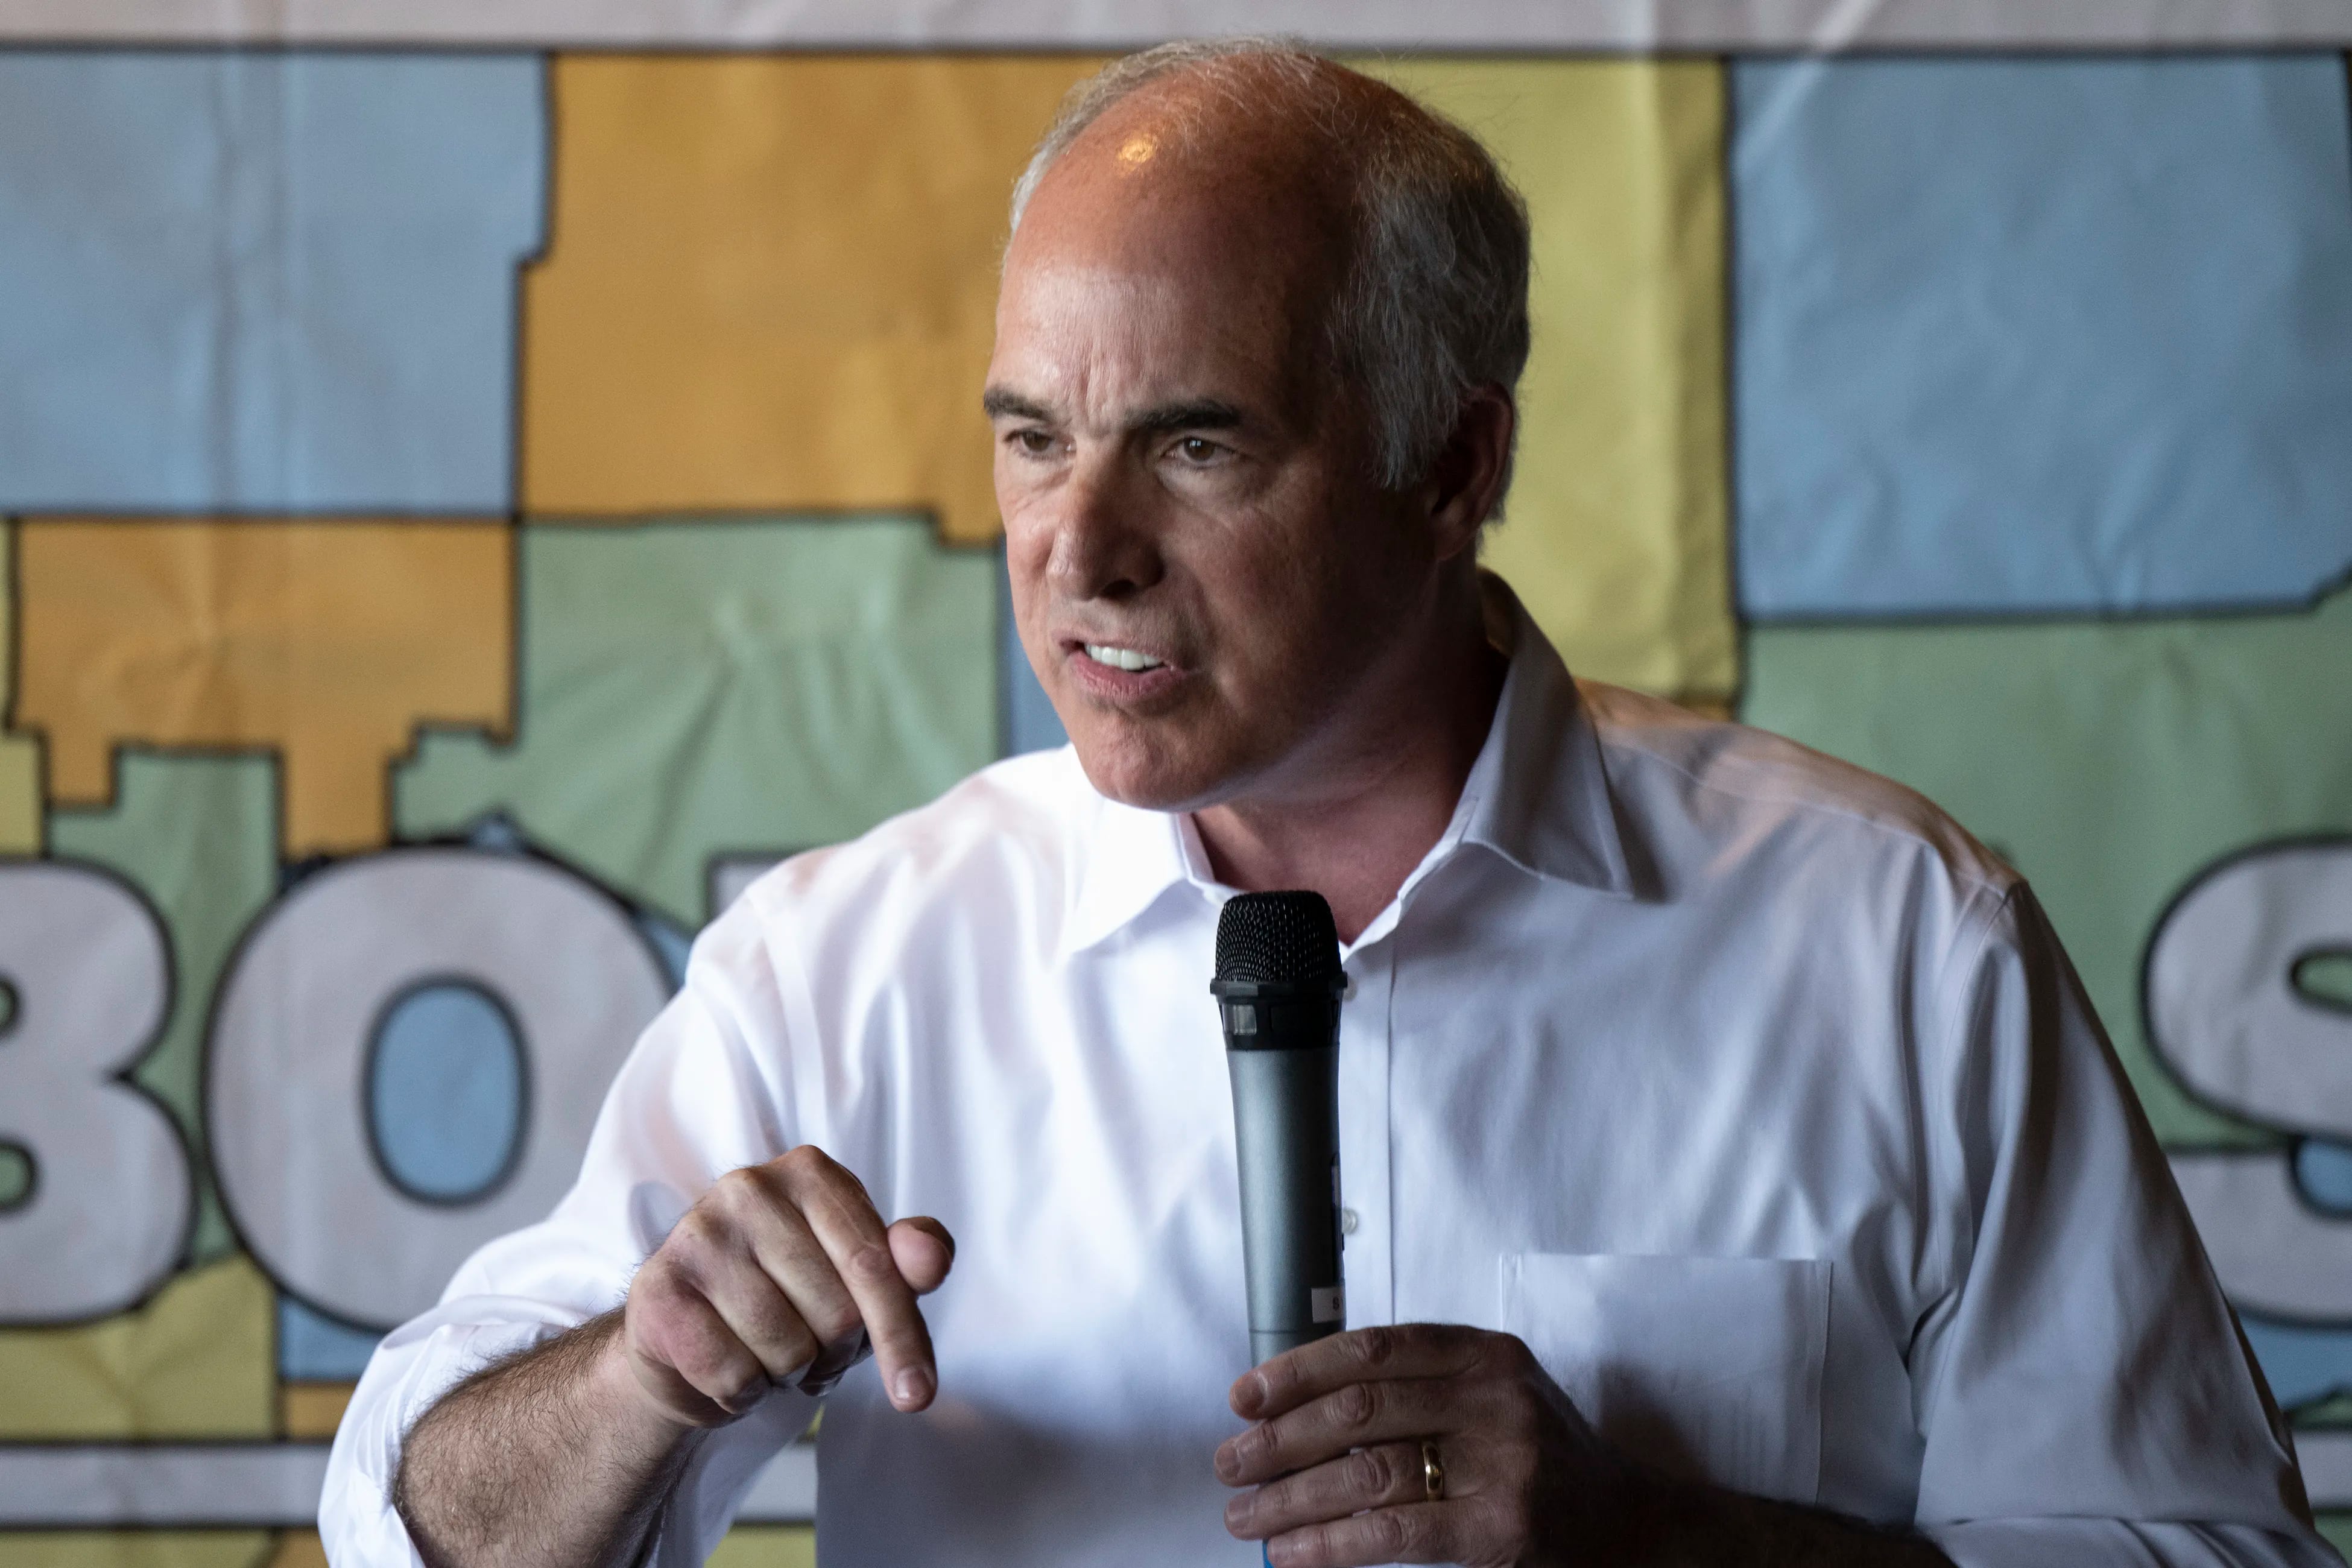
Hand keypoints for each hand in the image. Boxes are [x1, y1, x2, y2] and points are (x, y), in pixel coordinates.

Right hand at [617, 1145, 954, 1428]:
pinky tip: (731, 1369)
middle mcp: (749, 1188)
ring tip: (770, 1354)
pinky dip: (744, 1392)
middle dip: (836, 1355)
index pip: (874, 1264)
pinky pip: (734, 1375)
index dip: (902, 1336)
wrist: (689, 1341)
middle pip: (837, 1314)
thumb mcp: (861, 1280)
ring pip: (787, 1349)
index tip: (918, 1393)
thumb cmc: (791, 1301)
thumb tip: (932, 1258)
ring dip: (789, 1375)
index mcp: (810, 1172)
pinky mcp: (657, 1289)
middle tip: (813, 1351)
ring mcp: (697, 1234)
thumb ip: (908, 1262)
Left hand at [1213, 1323, 1653, 1567]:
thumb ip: (1419, 1386)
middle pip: (1360, 1408)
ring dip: (1291, 1496)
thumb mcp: (1492, 1395)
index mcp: (1485, 1353)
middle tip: (1228, 1461)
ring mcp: (1502, 1462)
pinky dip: (1331, 1544)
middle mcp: (1495, 1397)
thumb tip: (1296, 1406)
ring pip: (1368, 1471)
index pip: (1373, 1348)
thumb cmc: (1540, 1456)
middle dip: (1280, 1437)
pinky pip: (1394, 1534)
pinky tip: (1291, 1553)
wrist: (1631, 1522)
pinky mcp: (1502, 1528)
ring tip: (1244, 1514)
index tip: (1244, 1395)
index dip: (1299, 1369)